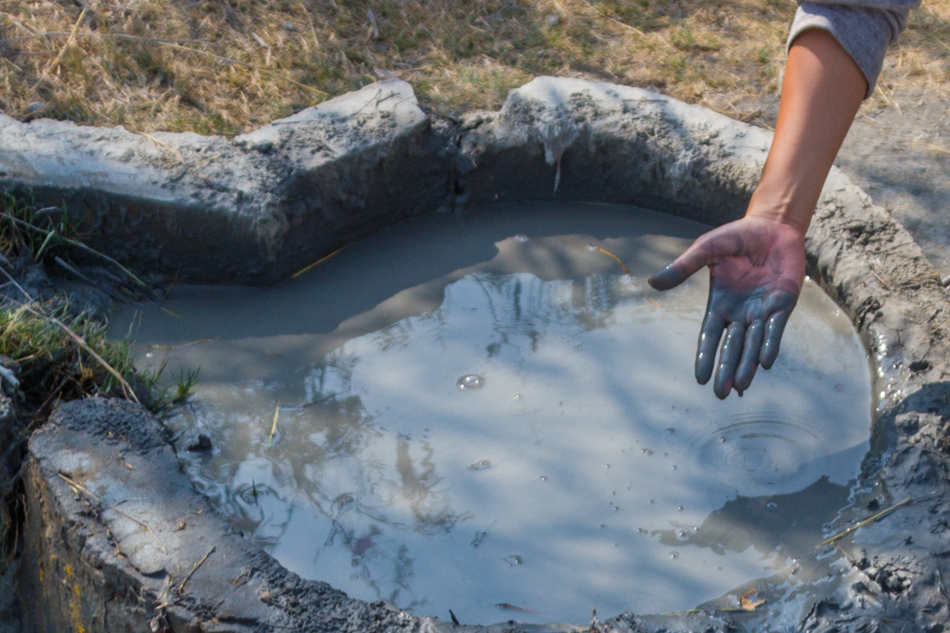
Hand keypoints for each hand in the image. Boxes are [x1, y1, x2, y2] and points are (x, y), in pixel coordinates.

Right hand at [648, 216, 805, 398]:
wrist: (772, 225)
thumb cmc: (736, 237)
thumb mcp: (706, 250)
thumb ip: (683, 267)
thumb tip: (653, 283)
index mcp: (719, 304)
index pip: (710, 336)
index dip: (705, 356)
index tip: (701, 378)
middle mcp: (740, 313)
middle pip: (731, 346)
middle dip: (726, 369)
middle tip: (721, 394)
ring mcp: (762, 311)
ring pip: (753, 344)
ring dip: (747, 365)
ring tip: (741, 386)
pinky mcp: (782, 304)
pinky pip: (775, 329)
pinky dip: (770, 345)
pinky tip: (765, 362)